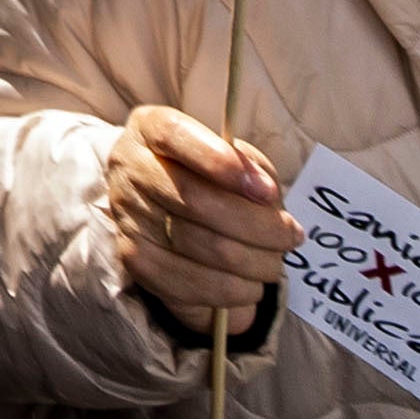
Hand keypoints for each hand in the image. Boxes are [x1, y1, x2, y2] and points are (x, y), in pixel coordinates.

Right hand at [97, 105, 295, 330]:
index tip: (269, 192)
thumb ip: (250, 165)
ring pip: (199, 246)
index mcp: (150, 128)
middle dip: (257, 226)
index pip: (176, 136)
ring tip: (275, 263)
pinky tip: (250, 285)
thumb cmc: (206, 175)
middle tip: (291, 237)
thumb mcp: (229, 154)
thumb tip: (267, 197)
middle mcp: (129, 168)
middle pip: (195, 199)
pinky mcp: (133, 259)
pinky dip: (231, 290)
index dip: (221, 163)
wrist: (161, 207)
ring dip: (252, 262)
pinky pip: (189, 283)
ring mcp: (127, 215)